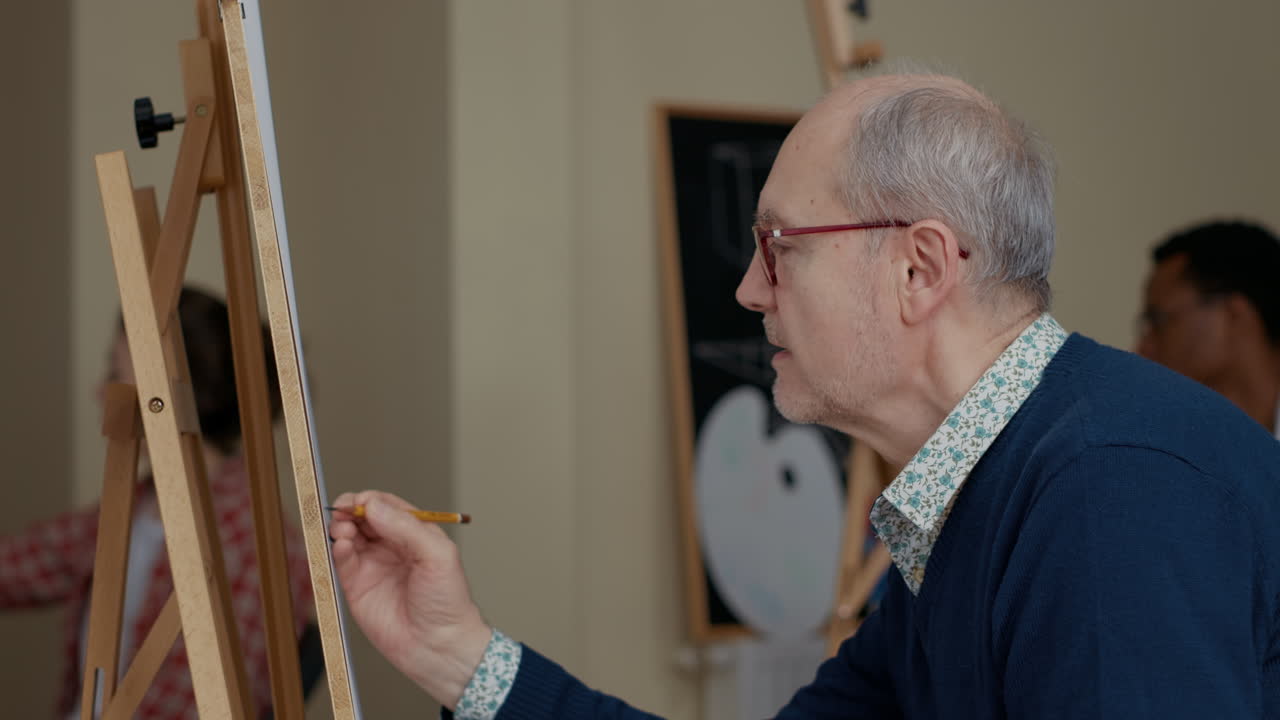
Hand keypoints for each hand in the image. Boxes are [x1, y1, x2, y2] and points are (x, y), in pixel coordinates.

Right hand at [329, 490, 491, 708]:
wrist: (438, 645)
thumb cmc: (447, 601)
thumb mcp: (437, 555)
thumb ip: (406, 527)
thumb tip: (374, 505)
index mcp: (414, 533)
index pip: (387, 506)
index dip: (371, 500)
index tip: (361, 500)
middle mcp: (392, 546)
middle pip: (363, 518)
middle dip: (351, 510)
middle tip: (344, 510)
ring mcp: (373, 565)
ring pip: (349, 536)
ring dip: (342, 527)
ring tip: (344, 530)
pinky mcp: (357, 587)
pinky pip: (343, 561)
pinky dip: (338, 549)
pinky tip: (342, 546)